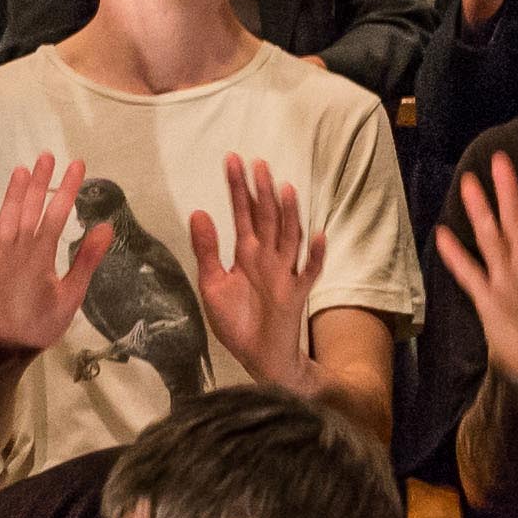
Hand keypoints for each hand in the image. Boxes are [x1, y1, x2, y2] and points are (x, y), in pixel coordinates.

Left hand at [0, 152, 112, 360]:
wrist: (4, 351)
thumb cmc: (42, 327)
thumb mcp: (71, 298)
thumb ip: (86, 261)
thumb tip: (105, 227)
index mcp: (41, 257)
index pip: (57, 215)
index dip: (67, 189)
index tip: (77, 166)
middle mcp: (16, 252)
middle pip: (29, 211)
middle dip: (39, 183)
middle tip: (46, 156)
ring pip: (4, 221)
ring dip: (12, 195)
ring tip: (20, 170)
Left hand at [184, 155, 324, 392]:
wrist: (257, 357)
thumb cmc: (236, 321)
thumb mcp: (212, 284)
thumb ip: (207, 250)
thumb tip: (198, 211)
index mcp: (246, 253)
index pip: (243, 214)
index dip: (238, 189)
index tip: (233, 161)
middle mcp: (267, 257)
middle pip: (268, 218)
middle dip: (262, 192)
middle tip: (258, 163)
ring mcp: (285, 273)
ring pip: (289, 237)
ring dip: (289, 214)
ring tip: (285, 189)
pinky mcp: (297, 294)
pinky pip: (310, 271)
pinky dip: (317, 254)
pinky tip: (319, 234)